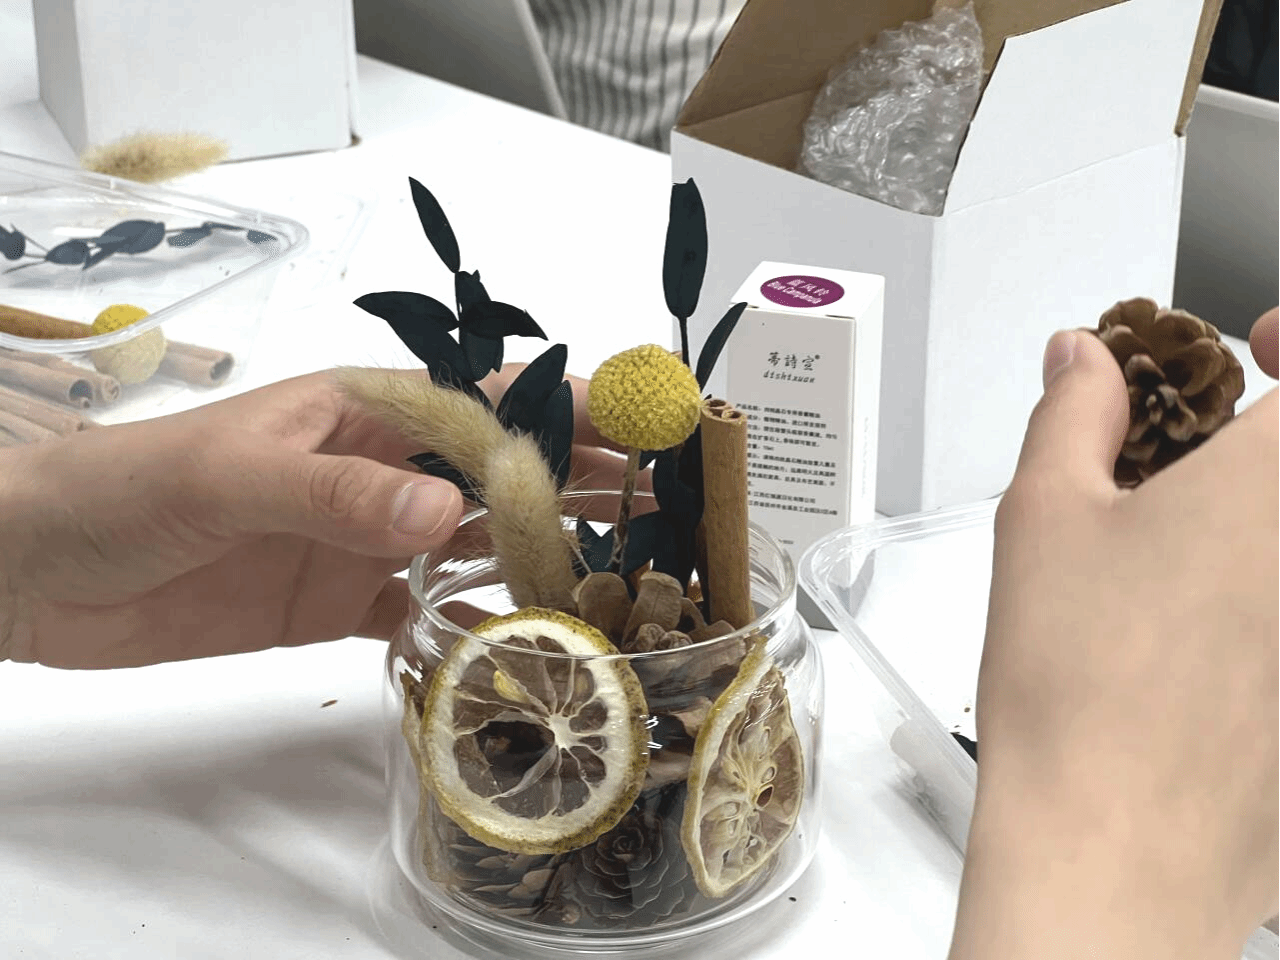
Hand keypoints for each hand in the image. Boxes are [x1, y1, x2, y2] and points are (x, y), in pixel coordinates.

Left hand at [0, 367, 626, 668]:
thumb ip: (337, 493)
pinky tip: (530, 638)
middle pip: (503, 472)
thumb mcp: (229, 475)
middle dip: (586, 482)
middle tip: (669, 510)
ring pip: (480, 542)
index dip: (572, 407)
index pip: (488, 399)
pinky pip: (429, 610)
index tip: (651, 425)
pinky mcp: (339, 602)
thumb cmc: (125, 486)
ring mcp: (366, 539)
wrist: (37, 571)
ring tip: (626, 576)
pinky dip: (478, 623)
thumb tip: (446, 515)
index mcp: (364, 411)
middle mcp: (381, 471)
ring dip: (548, 553)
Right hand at [950, 309, 1278, 959]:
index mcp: (1275, 486)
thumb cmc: (1080, 691)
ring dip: (1248, 526)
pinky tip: (1197, 634)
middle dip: (1253, 452)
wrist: (1111, 843)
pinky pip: (1278, 619)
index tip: (1250, 350)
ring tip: (1182, 553)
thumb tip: (1082, 365)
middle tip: (1196, 460)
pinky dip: (1249, 597)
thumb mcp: (1043, 516)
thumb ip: (1072, 415)